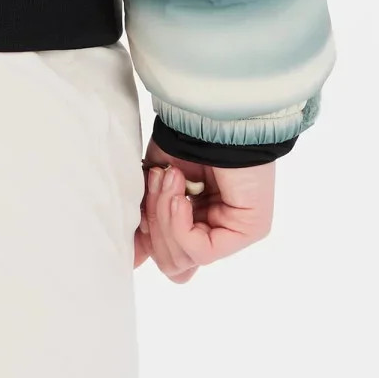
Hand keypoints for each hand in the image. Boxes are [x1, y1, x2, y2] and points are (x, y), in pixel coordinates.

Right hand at [134, 142, 276, 280]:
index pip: (170, 260)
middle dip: (154, 226)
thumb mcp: (155, 182)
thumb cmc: (185, 137)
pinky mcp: (247, 230)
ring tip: (171, 178)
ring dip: (165, 216)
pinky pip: (201, 250)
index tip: (131, 220)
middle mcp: (215, 230)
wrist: (210, 114)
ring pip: (182, 259)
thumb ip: (145, 220)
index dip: (148, 245)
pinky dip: (179, 223)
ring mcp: (232, 232)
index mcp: (194, 221)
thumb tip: (131, 260)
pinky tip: (180, 195)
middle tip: (156, 183)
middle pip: (172, 264)